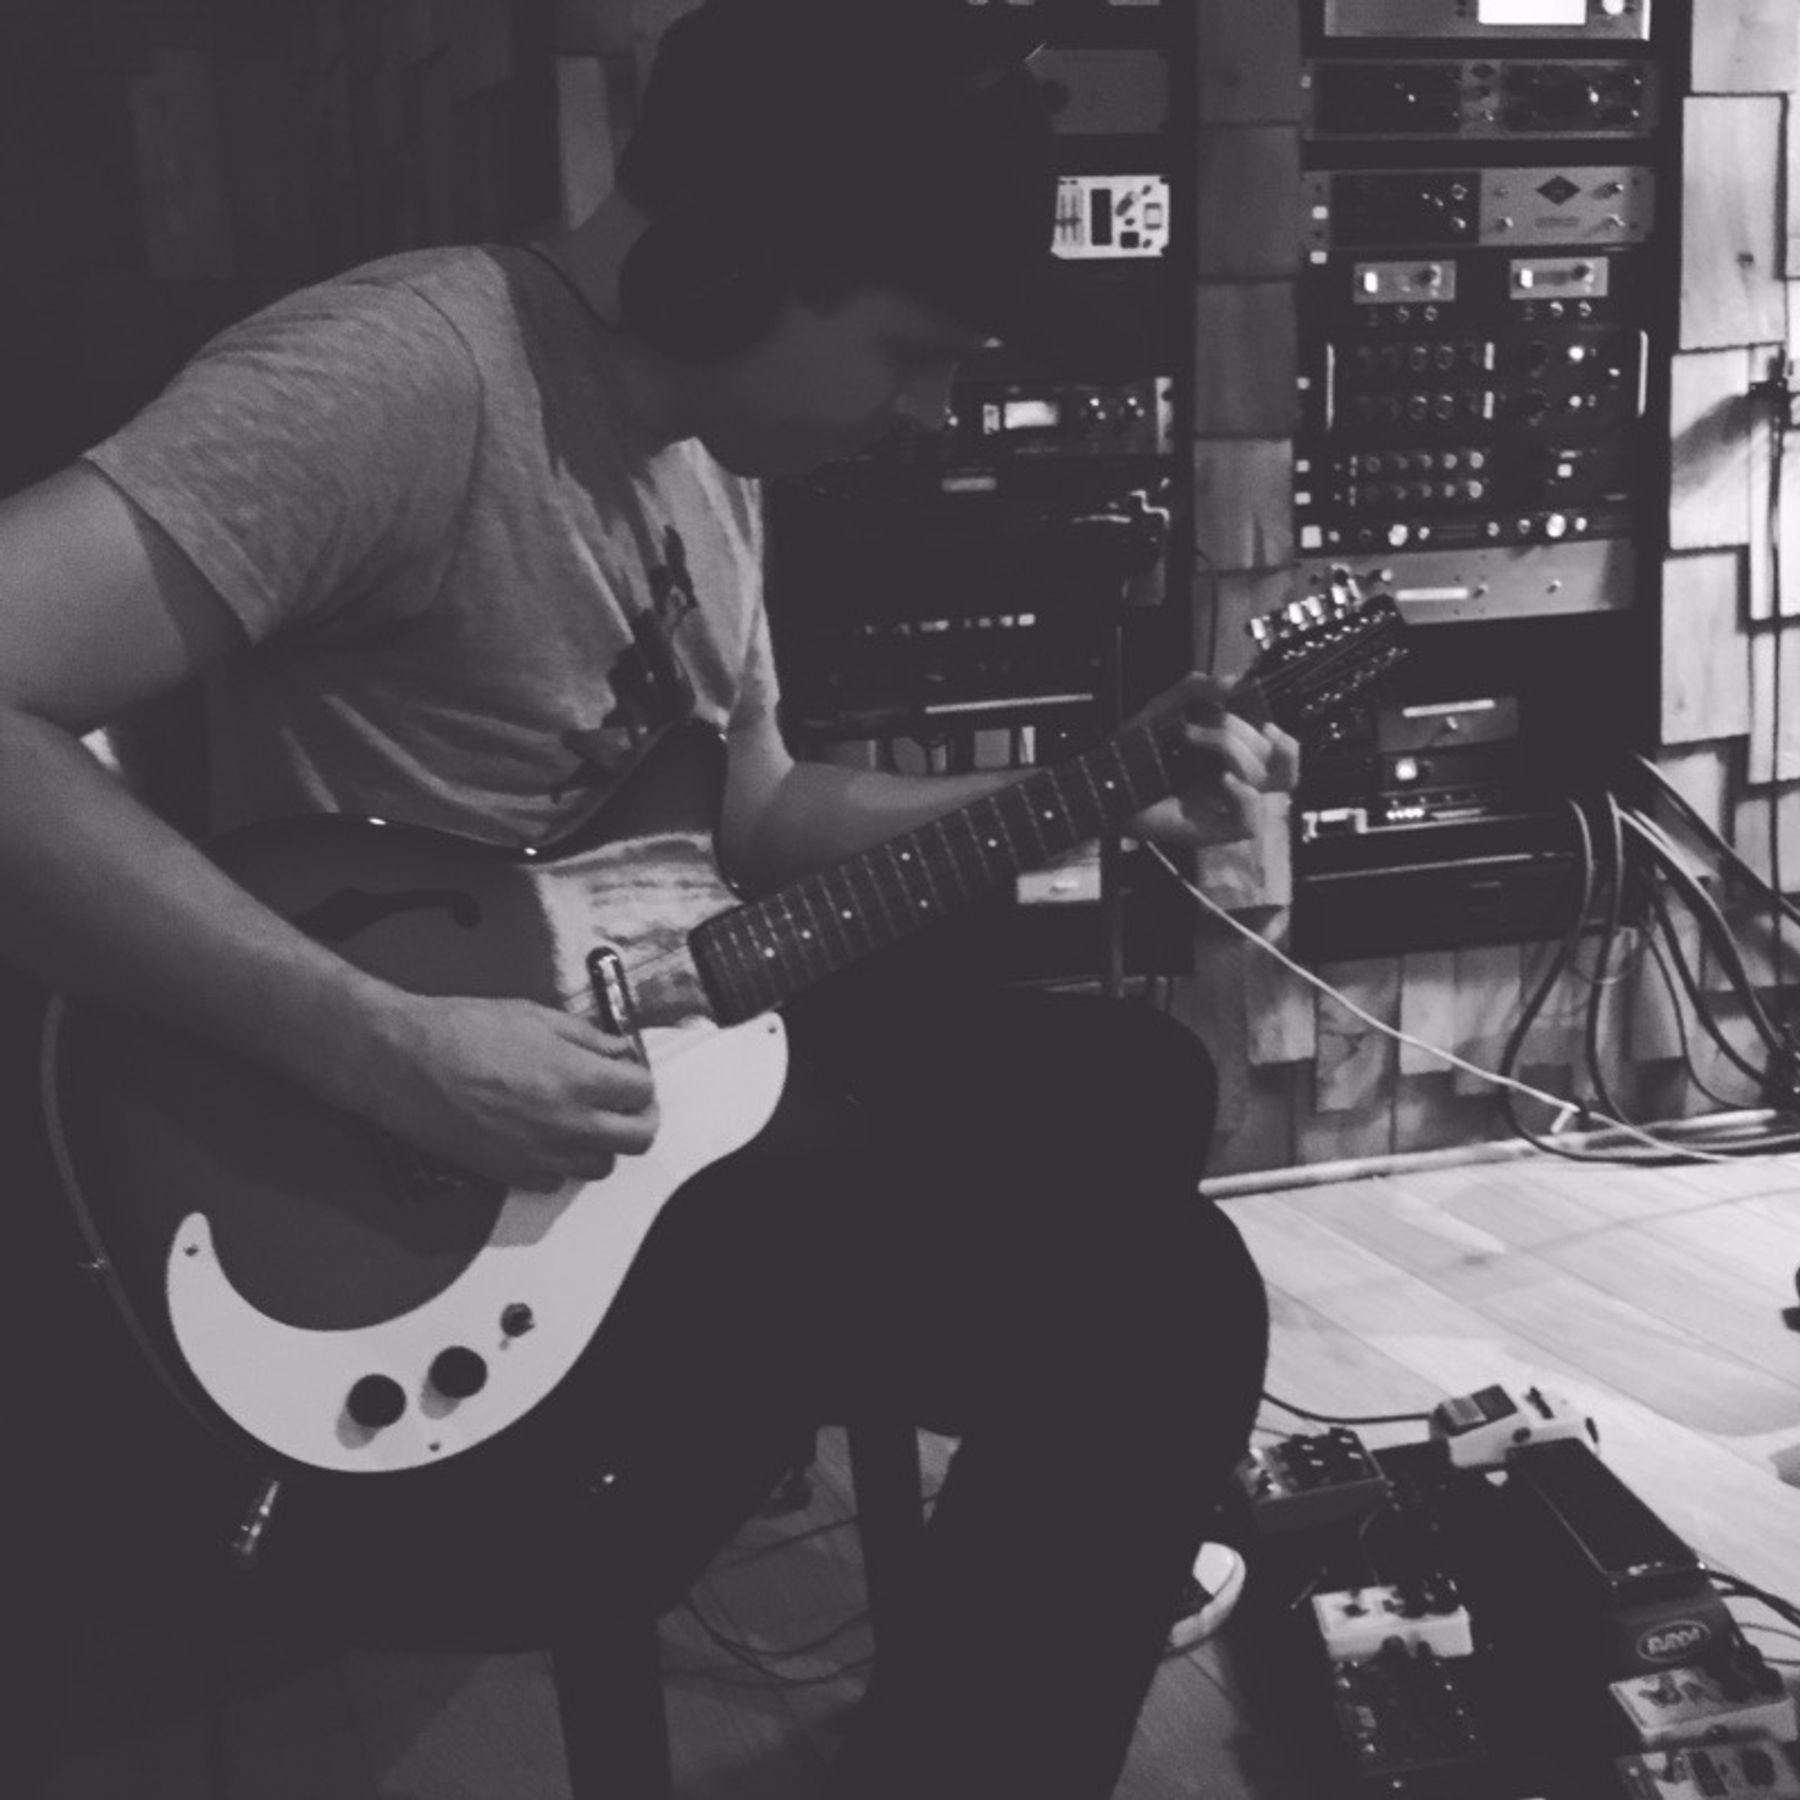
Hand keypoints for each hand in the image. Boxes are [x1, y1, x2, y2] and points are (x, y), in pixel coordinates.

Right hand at [343, 990, 658, 1191]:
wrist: (404, 1064)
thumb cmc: (464, 1031)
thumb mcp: (535, 1016)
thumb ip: (588, 1037)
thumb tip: (618, 1050)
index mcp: (579, 1079)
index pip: (642, 1091)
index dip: (639, 1078)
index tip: (627, 1070)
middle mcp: (569, 1124)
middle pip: (638, 1138)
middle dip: (640, 1116)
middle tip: (625, 1100)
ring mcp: (542, 1155)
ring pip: (603, 1166)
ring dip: (604, 1142)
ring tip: (585, 1118)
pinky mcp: (512, 1174)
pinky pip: (558, 1181)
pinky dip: (562, 1162)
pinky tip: (546, 1135)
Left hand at [1124, 672, 1300, 849]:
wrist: (1106, 780)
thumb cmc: (1136, 749)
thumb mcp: (1165, 708)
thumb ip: (1196, 688)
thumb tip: (1233, 680)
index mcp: (1234, 759)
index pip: (1283, 759)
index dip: (1286, 744)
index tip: (1265, 725)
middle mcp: (1236, 785)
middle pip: (1274, 764)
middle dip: (1240, 734)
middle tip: (1200, 726)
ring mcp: (1226, 809)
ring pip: (1263, 784)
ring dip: (1233, 752)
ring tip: (1192, 740)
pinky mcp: (1214, 830)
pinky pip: (1250, 822)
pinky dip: (1244, 797)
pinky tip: (1222, 781)